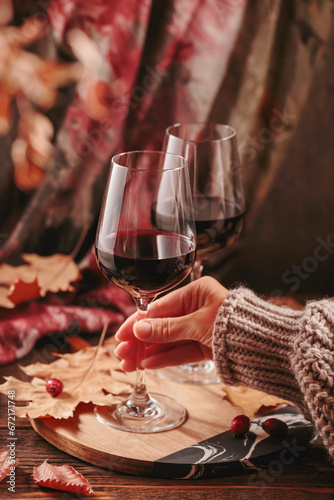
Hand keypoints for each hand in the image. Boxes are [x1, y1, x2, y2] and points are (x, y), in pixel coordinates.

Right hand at [114, 276, 228, 370]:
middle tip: (121, 355)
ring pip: (169, 341)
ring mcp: (201, 327)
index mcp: (196, 292)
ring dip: (149, 353)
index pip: (159, 308)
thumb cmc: (235, 325)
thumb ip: (167, 329)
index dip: (139, 323)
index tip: (122, 335)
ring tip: (129, 365)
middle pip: (162, 326)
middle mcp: (197, 308)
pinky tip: (148, 364)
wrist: (267, 346)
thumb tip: (138, 330)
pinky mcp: (207, 345)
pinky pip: (182, 351)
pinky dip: (165, 358)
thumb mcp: (197, 324)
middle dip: (140, 341)